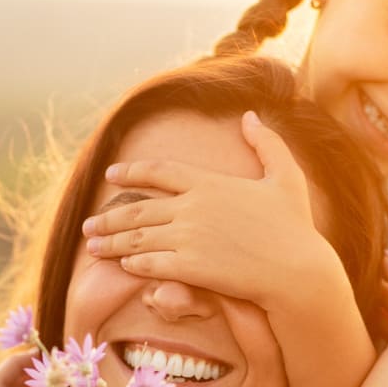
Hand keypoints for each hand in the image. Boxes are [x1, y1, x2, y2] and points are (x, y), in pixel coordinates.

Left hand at [83, 111, 341, 312]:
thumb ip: (268, 144)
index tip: (111, 175)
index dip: (131, 172)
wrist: (298, 271)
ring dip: (111, 243)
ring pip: (137, 238)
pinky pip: (150, 264)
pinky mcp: (189, 267)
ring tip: (93, 246)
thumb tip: (250, 116)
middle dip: (109, 217)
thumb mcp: (287, 177)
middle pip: (138, 208)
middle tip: (89, 223)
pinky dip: (133, 264)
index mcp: (209, 182)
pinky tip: (124, 265)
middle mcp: (192, 206)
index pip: (159, 171)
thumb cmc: (296, 227)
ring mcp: (188, 237)